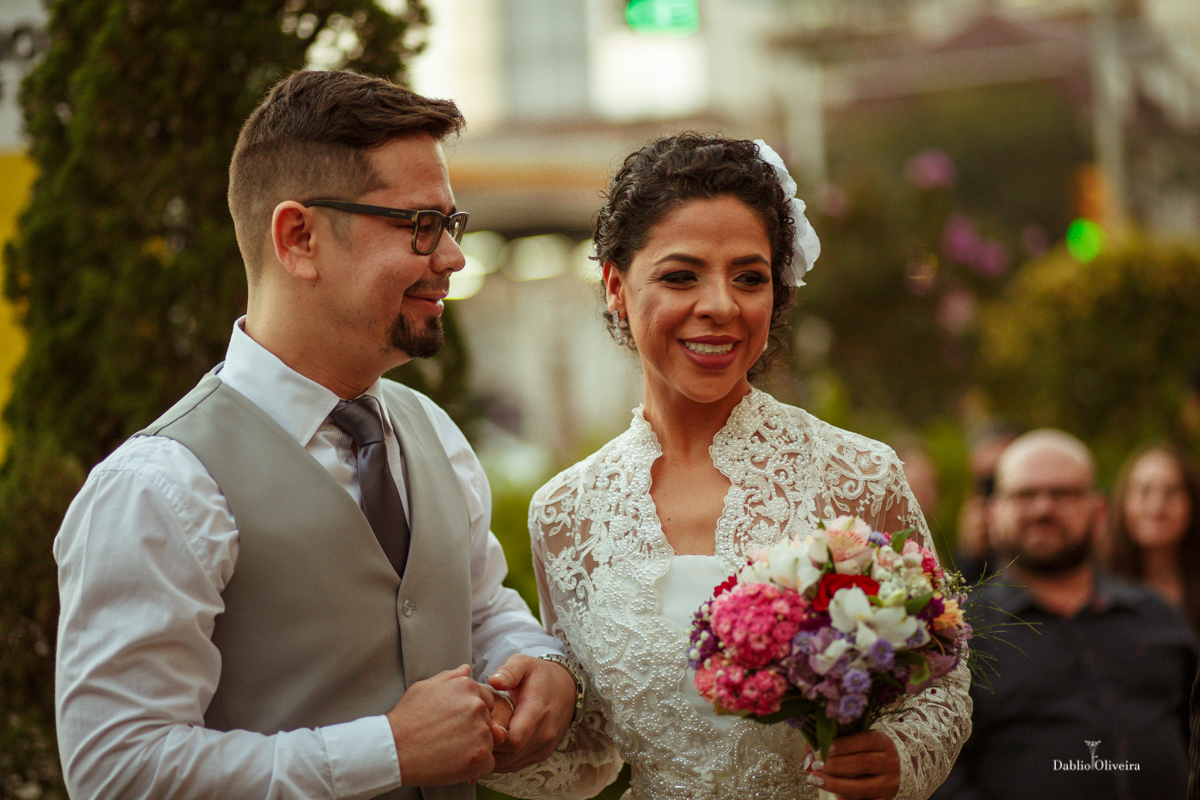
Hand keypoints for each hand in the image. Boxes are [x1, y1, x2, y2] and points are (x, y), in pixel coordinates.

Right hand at [387, 664, 498, 785]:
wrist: (394, 749)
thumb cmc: (407, 719)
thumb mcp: (425, 688)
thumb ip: (450, 677)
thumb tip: (466, 669)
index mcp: (467, 687)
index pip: (486, 700)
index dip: (472, 714)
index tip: (456, 723)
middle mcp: (477, 706)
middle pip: (488, 721)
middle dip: (474, 730)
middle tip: (449, 737)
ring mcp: (480, 731)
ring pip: (489, 742)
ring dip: (474, 748)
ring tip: (448, 750)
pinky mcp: (480, 756)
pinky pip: (488, 763)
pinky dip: (475, 767)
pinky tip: (454, 763)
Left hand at [486, 654, 576, 771]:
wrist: (566, 688)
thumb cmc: (540, 676)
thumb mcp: (524, 664)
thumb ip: (509, 671)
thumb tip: (494, 681)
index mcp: (538, 712)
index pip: (513, 740)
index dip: (493, 737)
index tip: (481, 724)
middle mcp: (544, 734)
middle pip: (509, 755)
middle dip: (489, 747)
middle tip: (476, 732)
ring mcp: (544, 747)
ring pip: (510, 764)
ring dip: (493, 755)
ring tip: (482, 738)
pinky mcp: (542, 754)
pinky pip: (516, 765)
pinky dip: (501, 759)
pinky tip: (492, 746)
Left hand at [805, 731, 899, 799]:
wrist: (891, 769)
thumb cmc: (865, 752)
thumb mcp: (854, 741)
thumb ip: (831, 745)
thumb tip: (809, 757)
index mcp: (883, 742)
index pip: (866, 740)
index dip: (844, 744)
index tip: (825, 748)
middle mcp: (889, 762)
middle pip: (862, 763)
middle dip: (835, 765)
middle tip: (816, 766)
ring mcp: (888, 784)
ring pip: (862, 787)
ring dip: (836, 784)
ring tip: (816, 779)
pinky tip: (834, 797)